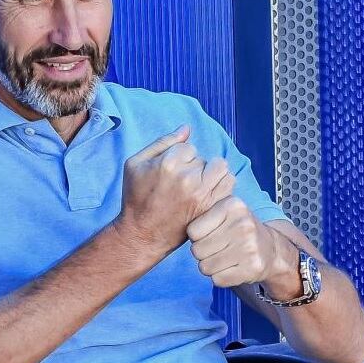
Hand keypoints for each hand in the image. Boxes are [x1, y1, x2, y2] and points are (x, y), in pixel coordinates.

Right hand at [114, 126, 233, 250]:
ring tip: (198, 183)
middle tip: (181, 181)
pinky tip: (207, 191)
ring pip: (220, 167)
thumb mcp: (135, 164)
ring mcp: (202, 195)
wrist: (143, 233)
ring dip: (211, 173)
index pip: (187, 146)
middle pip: (204, 157)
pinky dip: (220, 185)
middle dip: (194, 166)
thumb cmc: (136, 197)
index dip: (179, 157)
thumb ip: (162, 142)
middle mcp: (188, 179)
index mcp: (168, 165)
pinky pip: (228, 184)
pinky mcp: (210, 208)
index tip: (169, 172)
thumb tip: (186, 128)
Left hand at [187, 197, 297, 289]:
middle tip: (217, 249)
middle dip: (202, 253)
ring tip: (224, 258)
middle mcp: (243, 224)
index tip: (209, 235)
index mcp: (232, 206)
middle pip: (197, 250)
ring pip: (205, 267)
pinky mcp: (252, 268)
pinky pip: (217, 280)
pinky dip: (221, 278)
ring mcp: (249, 247)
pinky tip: (232, 268)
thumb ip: (202, 214)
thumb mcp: (224, 212)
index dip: (197, 237)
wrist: (271, 250)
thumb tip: (175, 224)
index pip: (192, 231)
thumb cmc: (239, 231)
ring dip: (210, 266)